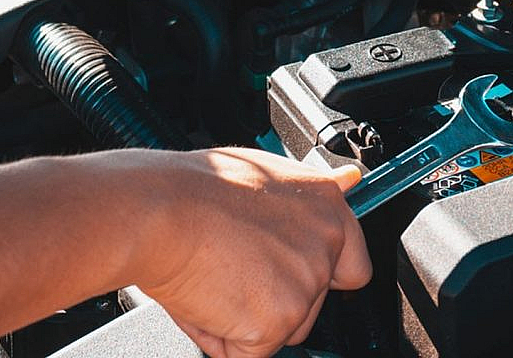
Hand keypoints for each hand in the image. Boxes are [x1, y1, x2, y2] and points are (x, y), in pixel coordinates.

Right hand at [131, 148, 371, 357]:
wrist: (159, 211)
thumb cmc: (195, 189)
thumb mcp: (265, 172)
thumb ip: (308, 192)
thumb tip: (350, 179)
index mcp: (326, 205)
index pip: (354, 263)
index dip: (323, 276)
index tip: (297, 275)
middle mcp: (325, 243)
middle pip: (311, 303)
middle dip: (274, 299)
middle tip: (233, 269)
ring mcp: (305, 284)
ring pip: (283, 329)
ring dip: (249, 319)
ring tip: (215, 278)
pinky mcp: (278, 321)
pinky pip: (250, 352)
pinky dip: (222, 338)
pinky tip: (205, 298)